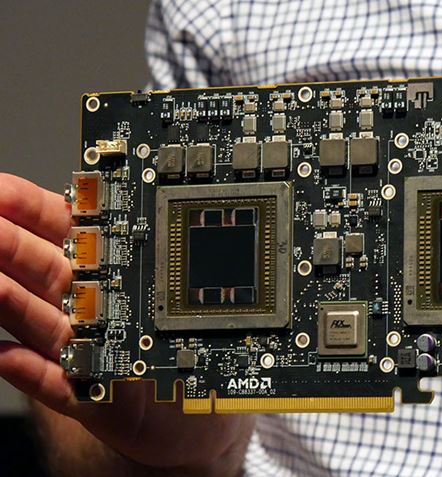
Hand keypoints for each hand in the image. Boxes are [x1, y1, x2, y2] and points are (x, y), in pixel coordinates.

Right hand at [0, 174, 252, 473]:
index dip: (29, 209)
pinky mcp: (85, 397)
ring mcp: (83, 351)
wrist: (196, 418)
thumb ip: (147, 254)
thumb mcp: (181, 291)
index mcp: (111, 272)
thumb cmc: (190, 348)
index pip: (66, 231)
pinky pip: (53, 385)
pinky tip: (6, 356)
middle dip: (9, 246)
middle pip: (43, 269)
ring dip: (10, 300)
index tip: (2, 192)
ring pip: (39, 320)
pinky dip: (29, 373)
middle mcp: (90, 306)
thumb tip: (126, 205)